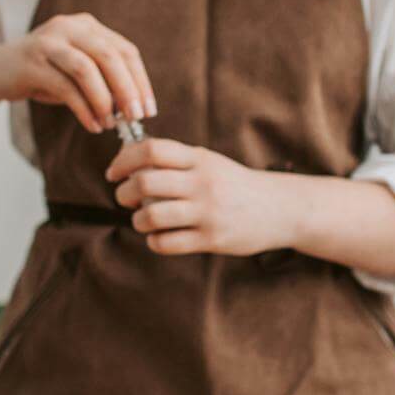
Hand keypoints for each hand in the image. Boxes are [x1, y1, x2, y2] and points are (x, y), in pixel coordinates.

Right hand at [0, 13, 155, 134]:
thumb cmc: (44, 73)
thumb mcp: (77, 70)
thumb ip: (104, 79)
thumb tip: (135, 107)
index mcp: (87, 26)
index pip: (125, 50)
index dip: (141, 80)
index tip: (149, 108)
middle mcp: (69, 27)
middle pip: (110, 56)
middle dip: (127, 90)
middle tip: (136, 117)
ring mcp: (48, 42)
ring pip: (87, 69)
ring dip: (104, 100)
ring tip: (112, 123)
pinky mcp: (31, 62)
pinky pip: (65, 87)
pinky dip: (83, 109)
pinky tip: (93, 125)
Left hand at [107, 138, 293, 255]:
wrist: (279, 208)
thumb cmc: (234, 184)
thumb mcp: (209, 163)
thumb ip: (174, 160)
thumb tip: (127, 155)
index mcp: (200, 159)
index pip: (152, 150)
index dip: (124, 160)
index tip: (114, 172)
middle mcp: (203, 183)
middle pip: (145, 183)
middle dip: (124, 192)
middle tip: (124, 198)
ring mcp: (208, 213)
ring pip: (152, 216)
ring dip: (138, 220)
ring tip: (143, 220)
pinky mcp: (212, 240)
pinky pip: (167, 243)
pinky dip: (154, 241)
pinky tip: (159, 237)